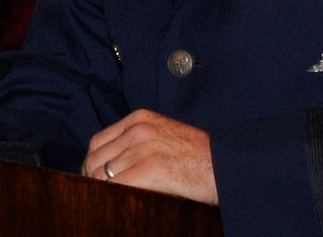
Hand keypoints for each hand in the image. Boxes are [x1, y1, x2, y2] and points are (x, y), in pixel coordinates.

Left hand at [82, 109, 217, 205]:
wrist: (230, 164)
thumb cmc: (203, 157)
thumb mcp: (166, 137)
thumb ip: (140, 143)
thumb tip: (114, 167)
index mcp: (139, 119)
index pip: (98, 141)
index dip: (92, 163)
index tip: (93, 179)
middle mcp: (137, 130)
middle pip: (96, 157)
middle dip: (93, 178)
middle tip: (97, 196)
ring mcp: (142, 148)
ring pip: (103, 174)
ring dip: (101, 191)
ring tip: (106, 202)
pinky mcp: (149, 169)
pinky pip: (116, 185)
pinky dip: (111, 197)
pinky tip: (117, 204)